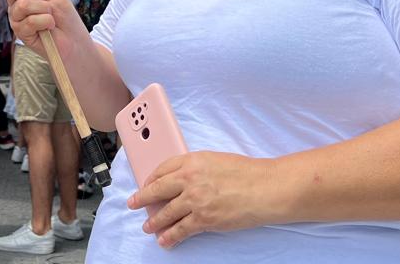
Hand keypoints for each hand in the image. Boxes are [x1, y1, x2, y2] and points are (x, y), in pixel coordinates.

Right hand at [0, 0, 87, 59]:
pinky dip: (46, 21)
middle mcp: (15, 5)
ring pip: (23, 5)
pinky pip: (30, 21)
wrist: (75, 40)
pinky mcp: (21, 34)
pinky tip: (50, 27)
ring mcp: (16, 20)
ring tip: (50, 16)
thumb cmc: (66, 17)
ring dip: (43, 8)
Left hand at [130, 152, 266, 248]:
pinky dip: (170, 236)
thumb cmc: (248, 173)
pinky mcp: (203, 219)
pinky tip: (165, 240)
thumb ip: (197, 168)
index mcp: (193, 160)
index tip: (147, 184)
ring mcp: (195, 200)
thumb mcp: (217, 160)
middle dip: (142, 198)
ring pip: (166, 212)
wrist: (266, 188)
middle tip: (133, 203)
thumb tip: (183, 180)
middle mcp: (189, 178)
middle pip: (157, 189)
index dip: (152, 178)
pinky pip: (180, 230)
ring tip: (148, 227)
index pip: (163, 168)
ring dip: (154, 222)